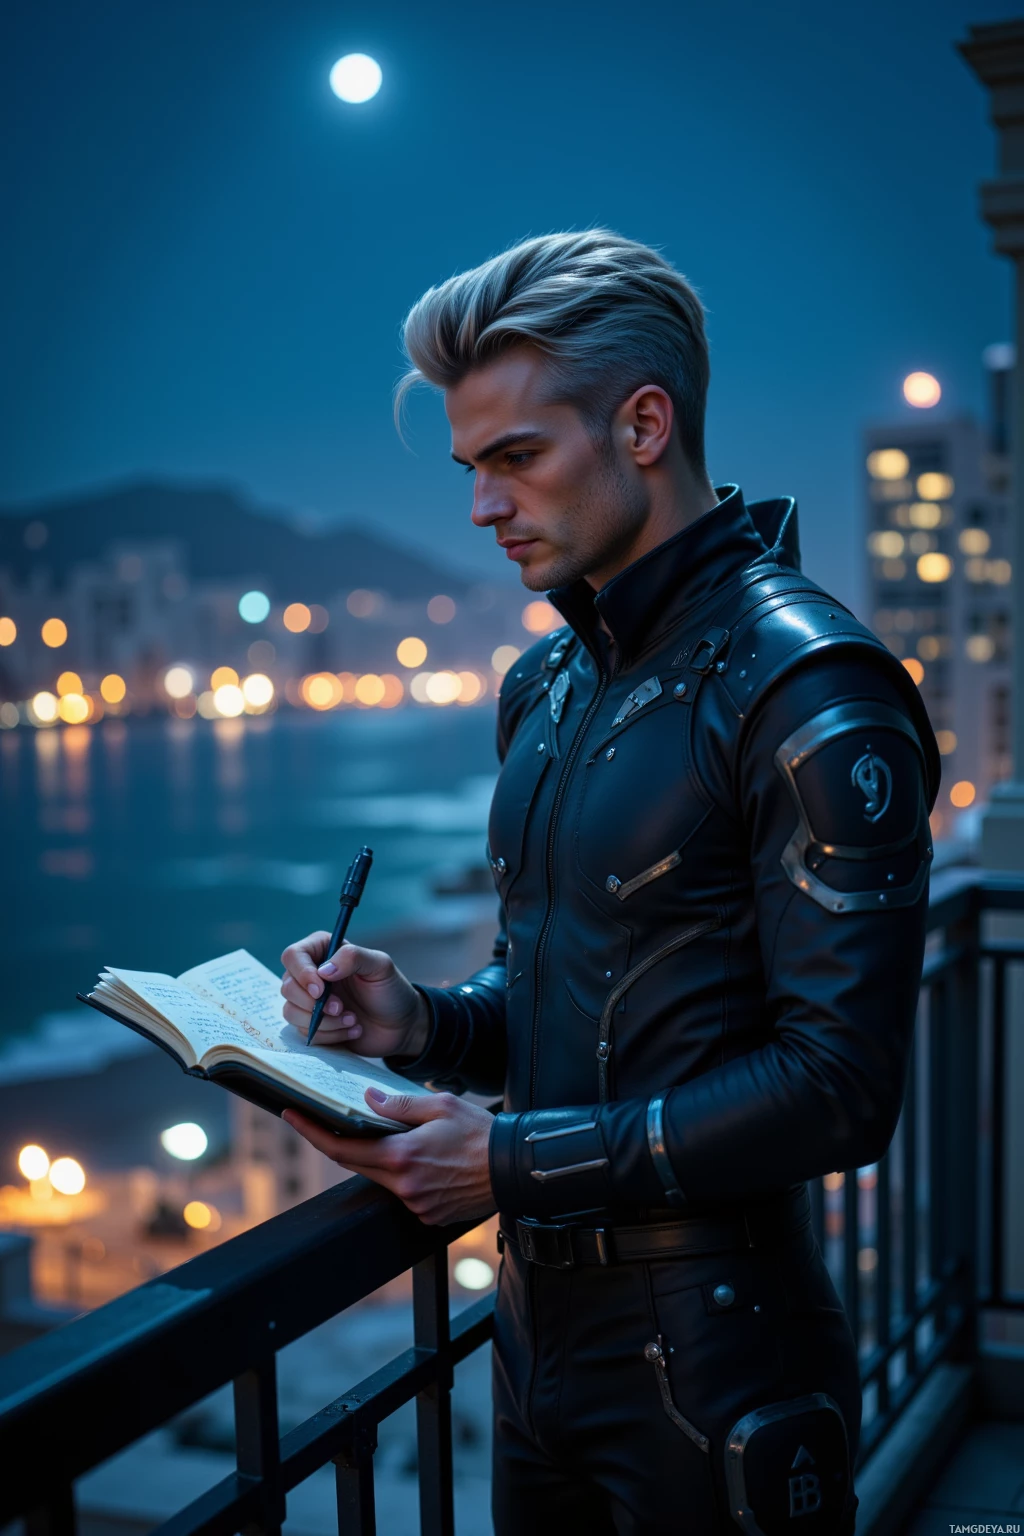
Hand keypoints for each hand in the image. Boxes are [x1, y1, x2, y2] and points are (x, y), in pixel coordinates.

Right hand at [280, 932, 428, 1057]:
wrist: (401, 1026)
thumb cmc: (392, 990)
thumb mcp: (381, 966)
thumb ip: (353, 958)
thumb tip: (323, 971)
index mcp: (323, 951)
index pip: (293, 956)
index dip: (302, 973)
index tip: (321, 990)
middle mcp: (312, 975)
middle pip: (287, 986)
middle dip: (313, 1003)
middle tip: (341, 1008)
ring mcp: (310, 1002)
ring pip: (292, 1012)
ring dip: (324, 1021)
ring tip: (353, 1019)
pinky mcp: (313, 1026)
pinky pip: (305, 1033)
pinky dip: (330, 1035)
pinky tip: (353, 1030)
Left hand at [282, 1089, 496, 1225]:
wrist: (515, 1168)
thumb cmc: (481, 1133)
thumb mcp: (440, 1106)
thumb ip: (398, 1105)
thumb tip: (367, 1101)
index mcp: (402, 1156)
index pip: (342, 1147)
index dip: (312, 1132)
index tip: (291, 1115)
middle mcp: (404, 1185)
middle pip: (356, 1164)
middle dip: (342, 1142)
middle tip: (330, 1120)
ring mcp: (416, 1204)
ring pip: (381, 1179)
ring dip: (380, 1159)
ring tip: (402, 1138)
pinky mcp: (428, 1215)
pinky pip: (403, 1192)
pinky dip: (403, 1175)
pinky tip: (425, 1161)